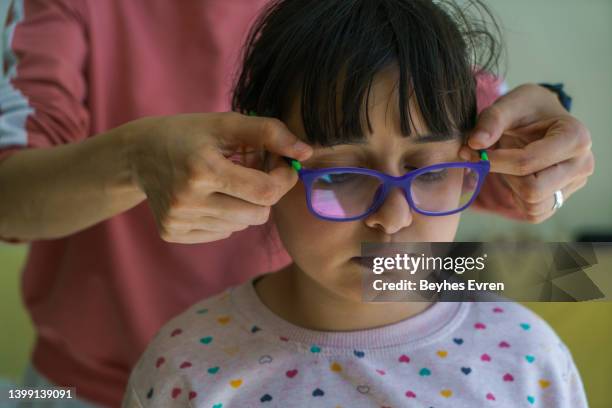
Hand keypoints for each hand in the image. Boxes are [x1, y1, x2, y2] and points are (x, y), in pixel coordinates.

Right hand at [124, 112, 312, 242]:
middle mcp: (187, 199)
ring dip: (246, 205)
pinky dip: (226, 216)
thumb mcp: (227, 124)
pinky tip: (211, 197)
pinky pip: (223, 233)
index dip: (284, 179)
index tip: (283, 165)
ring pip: (242, 225)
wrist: (139, 153)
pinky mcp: (172, 233)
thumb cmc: (190, 133)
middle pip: (258, 214)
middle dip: (266, 193)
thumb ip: (270, 133)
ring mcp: (178, 220)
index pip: (265, 191)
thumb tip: (306, 153)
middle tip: (254, 173)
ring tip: (228, 182)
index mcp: (202, 169)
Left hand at [459, 83, 593, 222]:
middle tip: (491, 157)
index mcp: (575, 137)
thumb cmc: (527, 109)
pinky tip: (515, 176)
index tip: (475, 150)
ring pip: (532, 205)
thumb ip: (491, 120)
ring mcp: (574, 184)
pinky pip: (534, 213)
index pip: (528, 162)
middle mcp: (582, 164)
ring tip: (507, 163)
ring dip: (510, 186)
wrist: (541, 118)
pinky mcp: (562, 199)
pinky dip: (517, 198)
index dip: (495, 160)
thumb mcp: (509, 104)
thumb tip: (475, 143)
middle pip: (532, 190)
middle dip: (504, 175)